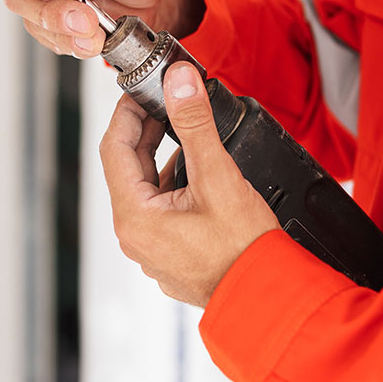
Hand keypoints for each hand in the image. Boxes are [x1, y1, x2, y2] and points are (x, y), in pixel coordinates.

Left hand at [99, 62, 279, 306]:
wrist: (269, 298)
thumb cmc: (244, 251)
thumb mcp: (218, 176)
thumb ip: (194, 124)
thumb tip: (178, 83)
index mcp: (134, 217)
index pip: (114, 148)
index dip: (127, 112)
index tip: (141, 90)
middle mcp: (136, 236)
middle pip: (128, 168)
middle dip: (146, 131)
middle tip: (166, 101)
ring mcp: (153, 248)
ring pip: (147, 189)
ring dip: (161, 157)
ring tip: (184, 130)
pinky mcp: (171, 254)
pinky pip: (162, 210)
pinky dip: (173, 183)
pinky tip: (196, 170)